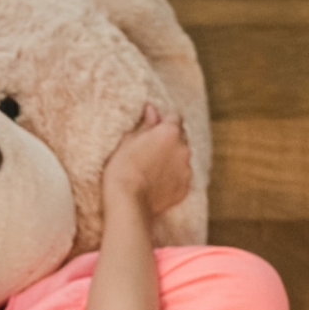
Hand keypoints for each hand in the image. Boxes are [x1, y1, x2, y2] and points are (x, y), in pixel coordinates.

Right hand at [101, 104, 191, 219]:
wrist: (127, 201)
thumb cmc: (122, 168)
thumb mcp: (128, 140)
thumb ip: (146, 124)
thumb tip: (152, 109)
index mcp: (169, 131)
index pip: (174, 117)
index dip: (163, 122)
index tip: (152, 130)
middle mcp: (183, 148)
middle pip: (181, 138)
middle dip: (169, 141)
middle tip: (150, 151)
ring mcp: (186, 168)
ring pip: (182, 158)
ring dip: (171, 160)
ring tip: (152, 170)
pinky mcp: (185, 187)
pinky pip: (181, 178)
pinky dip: (173, 178)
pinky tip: (157, 183)